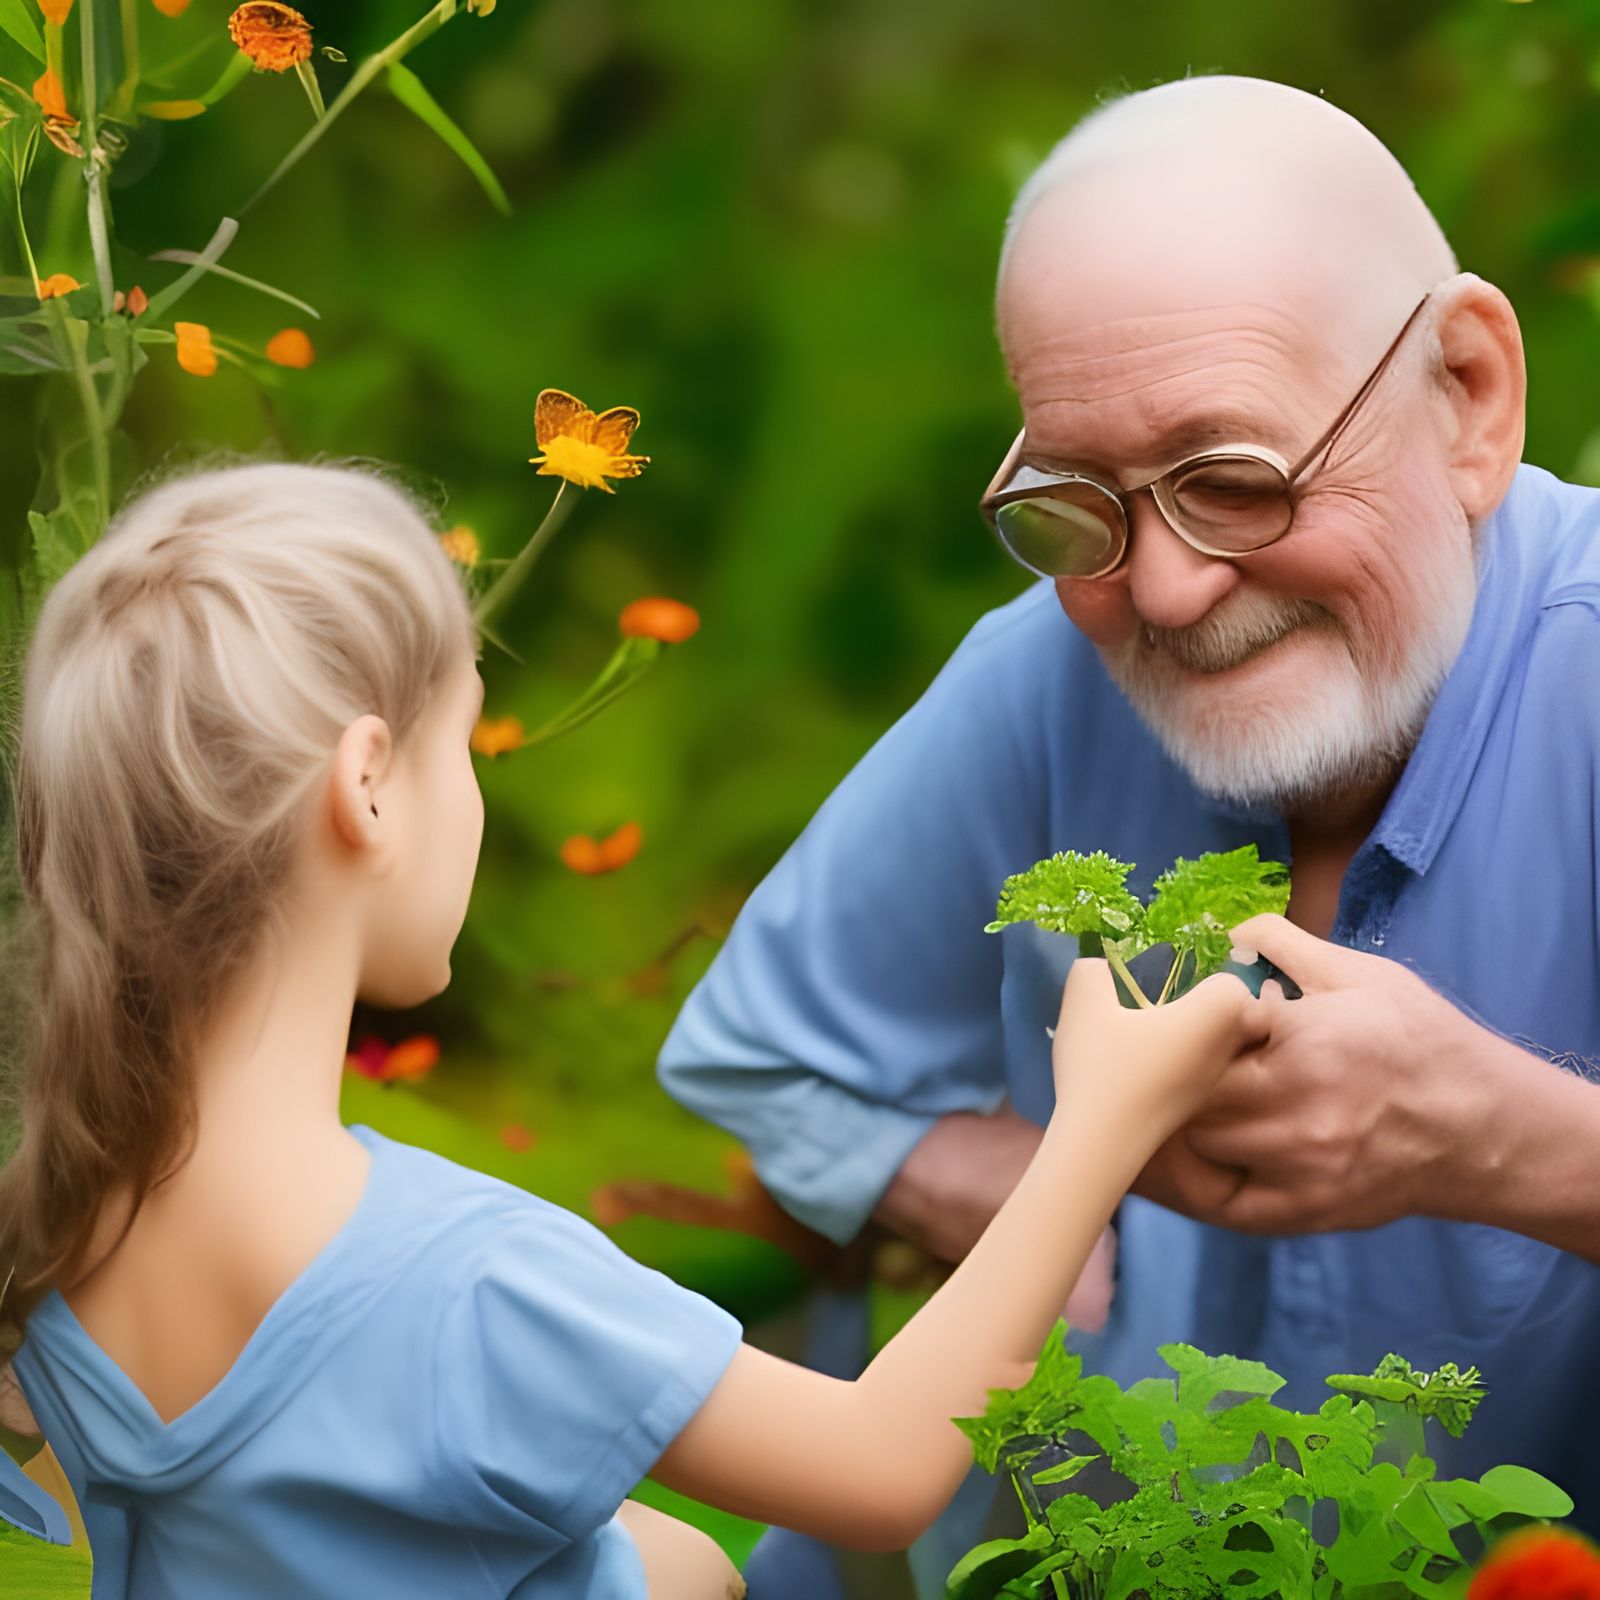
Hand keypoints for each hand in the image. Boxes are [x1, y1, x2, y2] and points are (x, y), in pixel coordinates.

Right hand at [1051, 958, 1263, 1136]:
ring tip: (1149, 1029)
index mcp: (1216, 1012)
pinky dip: (1181, 1059)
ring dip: (1194, 1033)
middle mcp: (1226, 1046)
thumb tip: (1101, 967)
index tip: (1175, 976)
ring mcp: (1214, 1080)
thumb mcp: (1084, 999)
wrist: (1099, 1141)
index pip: (1236, 980)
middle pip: (1235, 1013)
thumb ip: (1094, 969)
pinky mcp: (1196, 1104)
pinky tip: (1141, 1061)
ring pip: (1220, 1043)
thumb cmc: (1101, 1064)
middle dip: (1207, 1003)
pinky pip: (1202, 1067)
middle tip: (1164, 999)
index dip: (1209, 973)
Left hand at [1141, 913, 1495, 1232]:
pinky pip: (1221, 1202)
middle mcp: (1300, 1110)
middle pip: (1189, 1091)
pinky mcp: (1303, 1211)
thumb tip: (1225, 929)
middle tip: (1164, 1057)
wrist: (1485, 1130)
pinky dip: (1197, 1176)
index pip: (1205, 1029)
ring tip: (1178, 1097)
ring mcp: (1300, 1168)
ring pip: (1196, 1144)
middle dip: (1172, 1070)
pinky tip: (1193, 1150)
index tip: (1173, 1013)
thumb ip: (1284, 944)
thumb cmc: (1422, 1043)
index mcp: (1308, 1041)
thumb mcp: (1361, 975)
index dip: (1179, 1020)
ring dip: (1181, 1118)